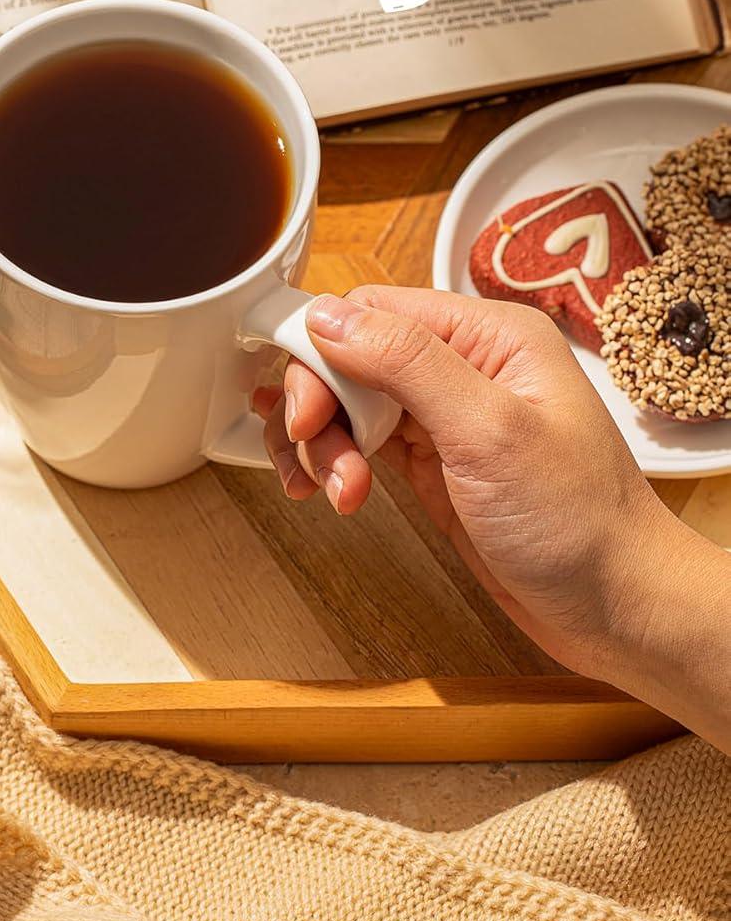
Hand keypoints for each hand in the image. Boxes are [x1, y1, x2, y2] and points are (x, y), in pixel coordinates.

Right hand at [256, 285, 730, 749]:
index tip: (304, 409)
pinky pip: (362, 442)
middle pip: (351, 355)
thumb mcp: (489, 432)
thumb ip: (407, 364)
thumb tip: (327, 315)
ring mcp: (446, 415)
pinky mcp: (433, 462)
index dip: (323, 352)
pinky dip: (337, 465)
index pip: (374, 310)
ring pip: (349, 401)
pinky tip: (334, 494)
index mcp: (489, 335)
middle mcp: (465, 364)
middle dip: (320, 405)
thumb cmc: (579, 522)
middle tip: (311, 454)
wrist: (618, 609)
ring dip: (324, 444)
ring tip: (338, 493)